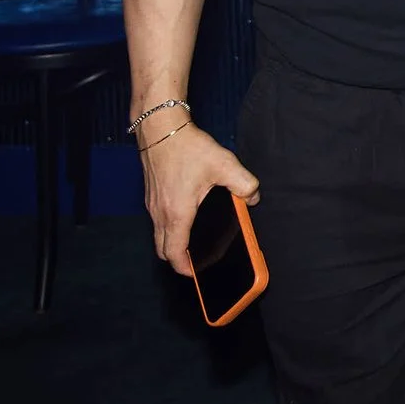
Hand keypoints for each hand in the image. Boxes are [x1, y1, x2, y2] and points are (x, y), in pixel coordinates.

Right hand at [140, 121, 259, 276]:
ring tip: (192, 243)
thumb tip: (253, 199)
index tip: (195, 274)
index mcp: (177, 213)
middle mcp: (160, 213)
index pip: (174, 253)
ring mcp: (152, 205)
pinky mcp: (151, 196)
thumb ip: (245, 184)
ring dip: (172, 243)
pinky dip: (169, 228)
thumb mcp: (225, 165)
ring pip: (159, 235)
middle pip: (162, 249)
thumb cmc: (188, 148)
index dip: (184, 268)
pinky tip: (186, 218)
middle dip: (177, 260)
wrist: (161, 129)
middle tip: (195, 261)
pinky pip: (158, 221)